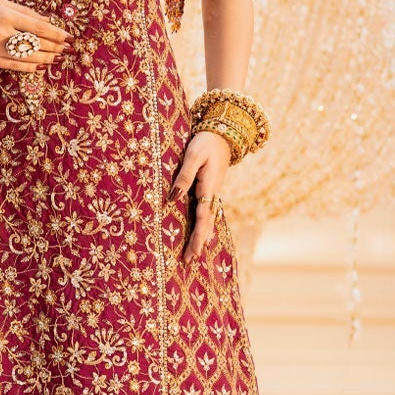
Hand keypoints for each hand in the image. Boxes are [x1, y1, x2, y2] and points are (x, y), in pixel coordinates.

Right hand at [0, 0, 70, 69]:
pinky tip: (40, 66)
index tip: (68, 37)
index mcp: (7, 16)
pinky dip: (29, 66)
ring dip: (46, 58)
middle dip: (54, 47)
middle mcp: (2, 33)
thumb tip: (48, 21)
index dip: (56, 34)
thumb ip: (26, 12)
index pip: (38, 27)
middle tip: (67, 49)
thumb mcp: (2, 3)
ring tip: (58, 58)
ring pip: (28, 57)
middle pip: (36, 43)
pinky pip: (15, 66)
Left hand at [171, 130, 230, 261]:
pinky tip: (202, 235)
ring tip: (195, 254)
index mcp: (208, 188)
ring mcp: (212, 192)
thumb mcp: (192, 156)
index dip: (198, 236)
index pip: (202, 217)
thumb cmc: (205, 142)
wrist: (222, 133)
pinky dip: (204, 226)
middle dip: (198, 243)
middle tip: (190, 261)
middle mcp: (212, 194)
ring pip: (207, 220)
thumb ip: (183, 177)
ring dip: (201, 237)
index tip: (193, 253)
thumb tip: (172, 198)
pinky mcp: (209, 189)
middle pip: (206, 224)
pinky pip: (206, 212)